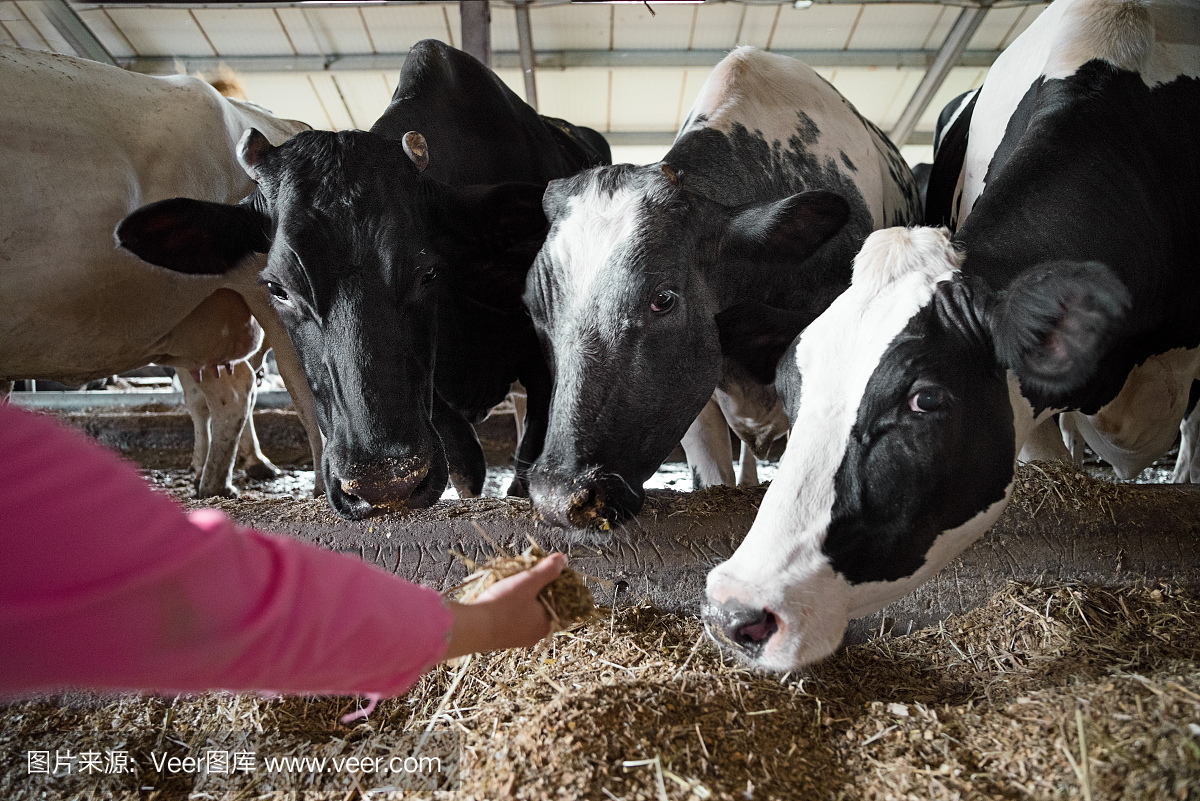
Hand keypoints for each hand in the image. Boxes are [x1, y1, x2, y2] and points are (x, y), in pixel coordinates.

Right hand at [443, 552, 566, 658]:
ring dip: (525, 601)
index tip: (555, 580)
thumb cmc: (503, 606)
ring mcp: (517, 638)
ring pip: (528, 616)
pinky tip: (503, 598)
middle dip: (542, 595)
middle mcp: (534, 635)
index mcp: (547, 624)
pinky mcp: (501, 638)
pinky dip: (512, 609)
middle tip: (534, 579)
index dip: (563, 594)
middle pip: (546, 612)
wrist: (471, 629)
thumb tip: (563, 560)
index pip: (565, 611)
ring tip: (517, 585)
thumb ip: (547, 571)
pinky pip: (513, 621)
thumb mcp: (528, 582)